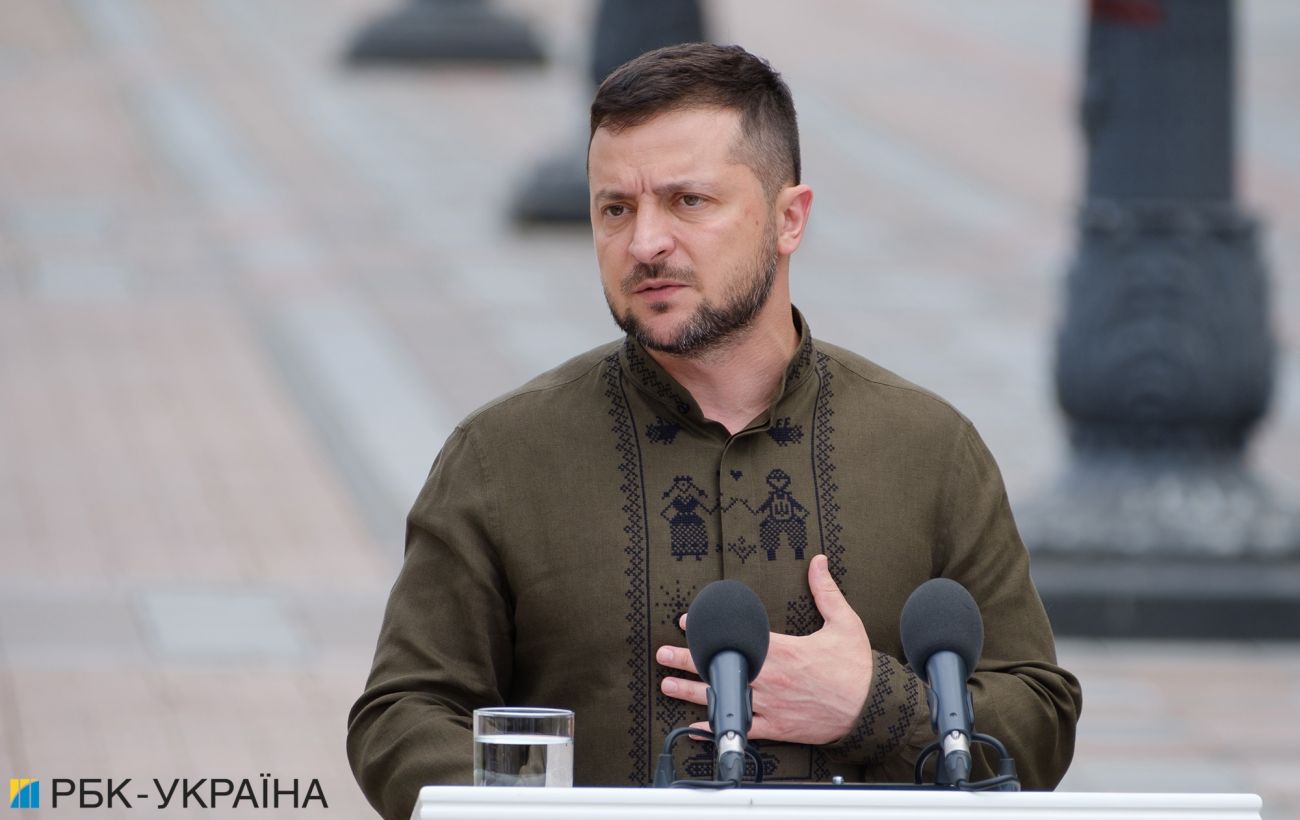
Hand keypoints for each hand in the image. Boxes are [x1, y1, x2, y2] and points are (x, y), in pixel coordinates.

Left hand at [656, 554, 873, 744]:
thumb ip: (825, 591)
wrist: (874, 708)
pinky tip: (697, 727)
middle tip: (664, 655)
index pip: (738, 636)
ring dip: (693, 692)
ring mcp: (772, 705)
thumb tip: (818, 562)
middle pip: (721, 668)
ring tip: (668, 686)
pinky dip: (718, 727)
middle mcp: (772, 678)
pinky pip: (742, 728)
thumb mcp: (843, 622)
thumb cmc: (858, 668)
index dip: (709, 630)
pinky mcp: (778, 727)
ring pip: (725, 697)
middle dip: (688, 661)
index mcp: (784, 651)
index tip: (687, 622)